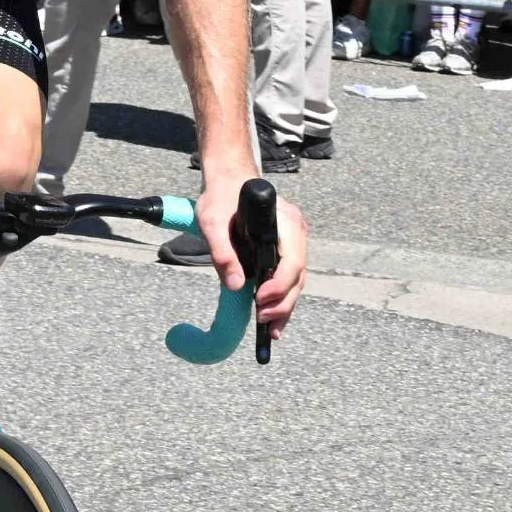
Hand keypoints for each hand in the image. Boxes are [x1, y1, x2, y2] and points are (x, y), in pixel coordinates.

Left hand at [191, 161, 307, 338]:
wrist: (230, 181)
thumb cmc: (222, 197)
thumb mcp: (213, 222)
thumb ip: (224, 253)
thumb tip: (236, 286)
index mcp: (284, 222)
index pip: (292, 260)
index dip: (279, 285)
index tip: (258, 299)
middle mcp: (296, 232)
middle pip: (297, 276)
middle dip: (283, 303)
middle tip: (263, 323)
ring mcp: (294, 241)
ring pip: (296, 281)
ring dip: (285, 306)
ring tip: (270, 330)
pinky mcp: (287, 249)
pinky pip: (290, 278)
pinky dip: (282, 298)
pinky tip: (273, 318)